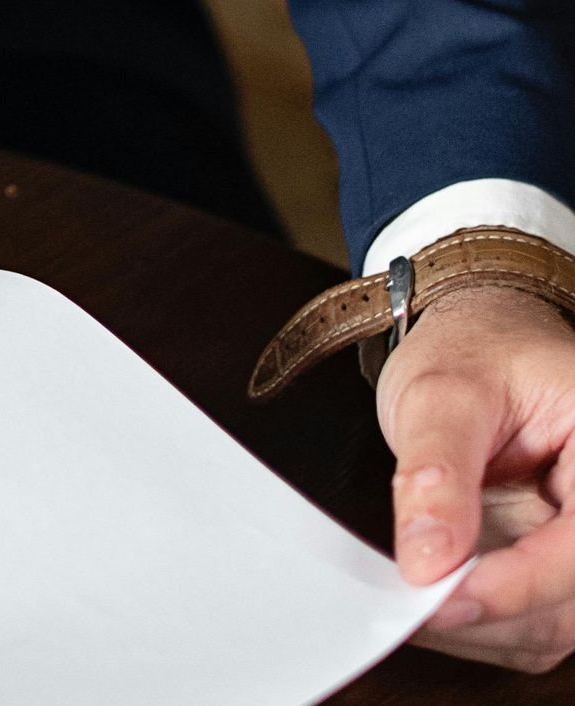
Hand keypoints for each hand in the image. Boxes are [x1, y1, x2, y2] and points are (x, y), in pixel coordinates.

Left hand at [377, 283, 574, 671]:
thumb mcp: (441, 391)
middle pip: (574, 602)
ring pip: (558, 625)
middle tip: (405, 604)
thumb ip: (436, 472)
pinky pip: (535, 620)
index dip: (519, 585)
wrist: (482, 338)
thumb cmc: (474, 349)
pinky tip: (431, 595)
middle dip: (492, 613)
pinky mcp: (562, 564)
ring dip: (482, 626)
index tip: (443, 596)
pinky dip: (480, 622)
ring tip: (407, 598)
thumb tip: (429, 560)